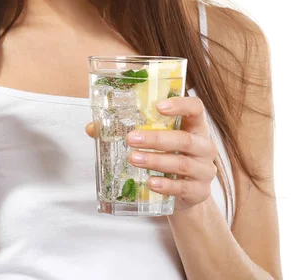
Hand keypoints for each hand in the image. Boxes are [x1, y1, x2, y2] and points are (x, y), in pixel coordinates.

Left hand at [85, 96, 217, 212]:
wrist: (186, 193)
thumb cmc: (169, 156)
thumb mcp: (155, 141)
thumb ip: (129, 130)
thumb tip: (92, 128)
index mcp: (195, 126)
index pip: (196, 108)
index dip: (180, 105)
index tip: (158, 106)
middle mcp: (204, 146)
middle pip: (185, 139)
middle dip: (156, 138)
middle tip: (131, 138)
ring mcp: (204, 170)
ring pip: (182, 163)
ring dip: (156, 160)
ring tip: (134, 159)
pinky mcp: (200, 192)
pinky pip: (182, 188)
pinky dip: (165, 185)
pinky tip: (150, 182)